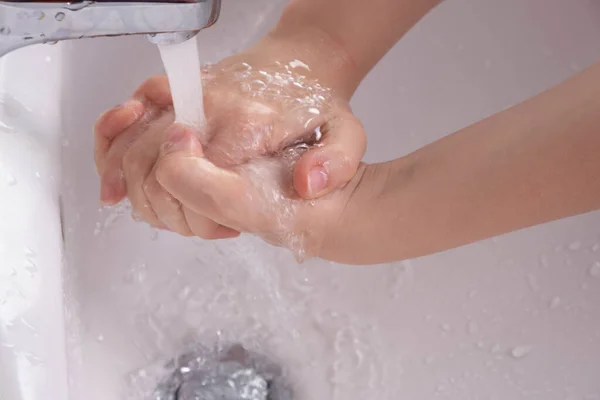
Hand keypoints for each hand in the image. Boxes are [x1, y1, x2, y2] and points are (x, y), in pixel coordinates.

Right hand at [94, 37, 366, 237]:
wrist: (298, 63)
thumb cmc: (316, 104)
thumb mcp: (346, 134)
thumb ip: (337, 162)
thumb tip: (306, 185)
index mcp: (250, 121)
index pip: (206, 181)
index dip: (205, 216)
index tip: (224, 227)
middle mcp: (208, 106)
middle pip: (160, 170)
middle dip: (170, 210)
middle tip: (193, 222)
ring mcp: (183, 97)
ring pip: (133, 151)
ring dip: (136, 193)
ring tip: (159, 210)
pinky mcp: (167, 92)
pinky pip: (121, 122)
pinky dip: (107, 151)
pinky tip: (112, 183)